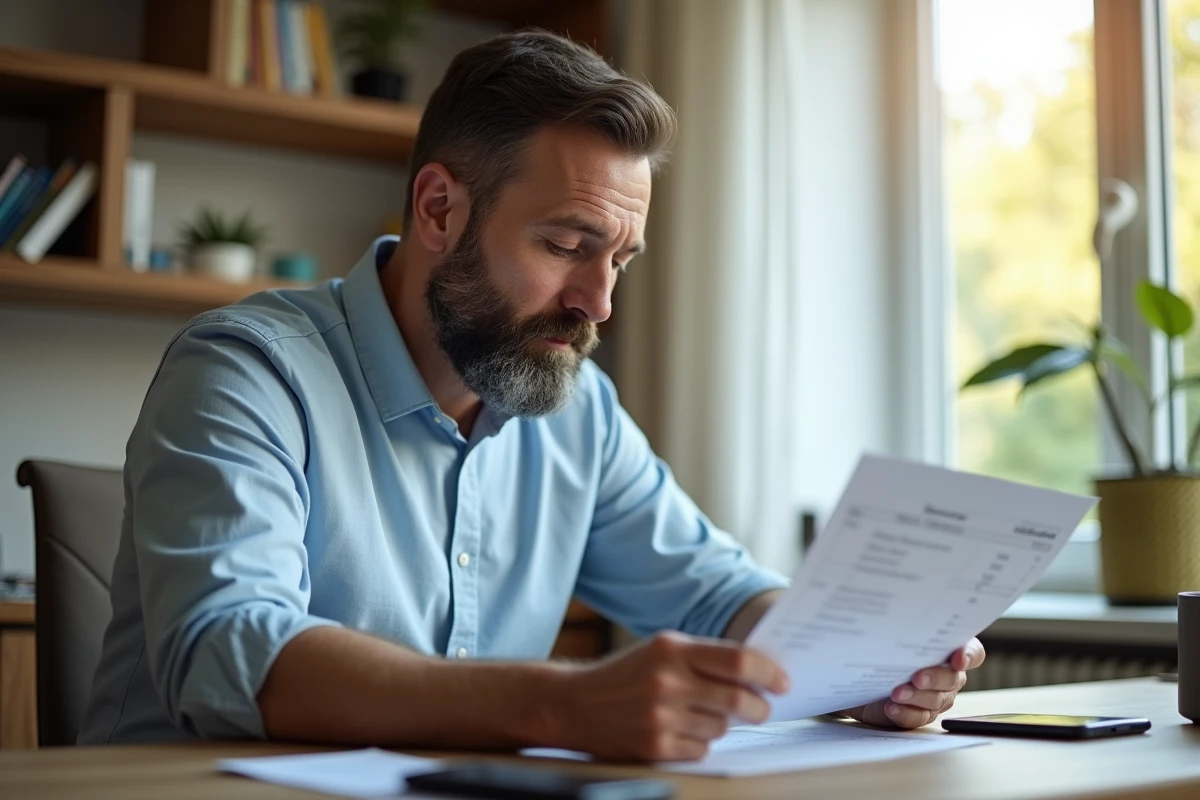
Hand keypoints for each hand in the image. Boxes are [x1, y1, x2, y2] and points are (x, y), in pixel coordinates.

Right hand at [555, 631, 789, 761]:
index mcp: (672, 648)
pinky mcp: (655, 747)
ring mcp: (661, 717)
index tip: (782, 682)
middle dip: (758, 707)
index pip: (738, 662)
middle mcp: (667, 681)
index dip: (768, 673)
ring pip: (721, 727)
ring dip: (720, 724)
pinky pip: (702, 749)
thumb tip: (758, 675)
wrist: (573, 703)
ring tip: (696, 714)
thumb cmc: (626, 675)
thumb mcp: (661, 650)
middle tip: (760, 708)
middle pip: (738, 699)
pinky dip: (699, 743)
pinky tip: (678, 731)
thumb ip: (704, 658)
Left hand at [841, 638, 985, 729]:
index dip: (969, 656)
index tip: (957, 658)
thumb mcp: (894, 635)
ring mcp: (936, 698)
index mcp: (949, 651)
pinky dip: (904, 713)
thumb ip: (904, 628)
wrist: (863, 676)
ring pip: (935, 700)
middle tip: (917, 677)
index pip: (973, 653)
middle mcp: (949, 676)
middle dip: (935, 677)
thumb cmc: (885, 649)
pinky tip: (891, 707)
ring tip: (896, 692)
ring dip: (916, 696)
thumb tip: (896, 618)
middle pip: (953, 679)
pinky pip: (917, 717)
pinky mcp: (918, 714)